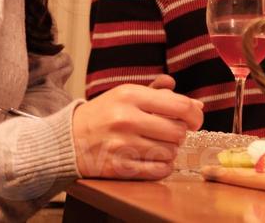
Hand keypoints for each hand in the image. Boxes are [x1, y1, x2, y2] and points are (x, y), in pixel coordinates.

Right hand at [72, 74, 203, 179]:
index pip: (179, 106)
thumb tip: (196, 104)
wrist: (68, 139)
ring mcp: (122, 145)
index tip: (195, 120)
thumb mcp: (127, 94)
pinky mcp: (119, 168)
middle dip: (179, 133)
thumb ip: (160, 94)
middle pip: (177, 131)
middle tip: (169, 132)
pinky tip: (154, 158)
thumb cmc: (104, 114)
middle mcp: (127, 119)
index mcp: (130, 95)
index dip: (194, 114)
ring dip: (170, 150)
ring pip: (170, 152)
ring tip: (157, 144)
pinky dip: (163, 166)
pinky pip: (159, 170)